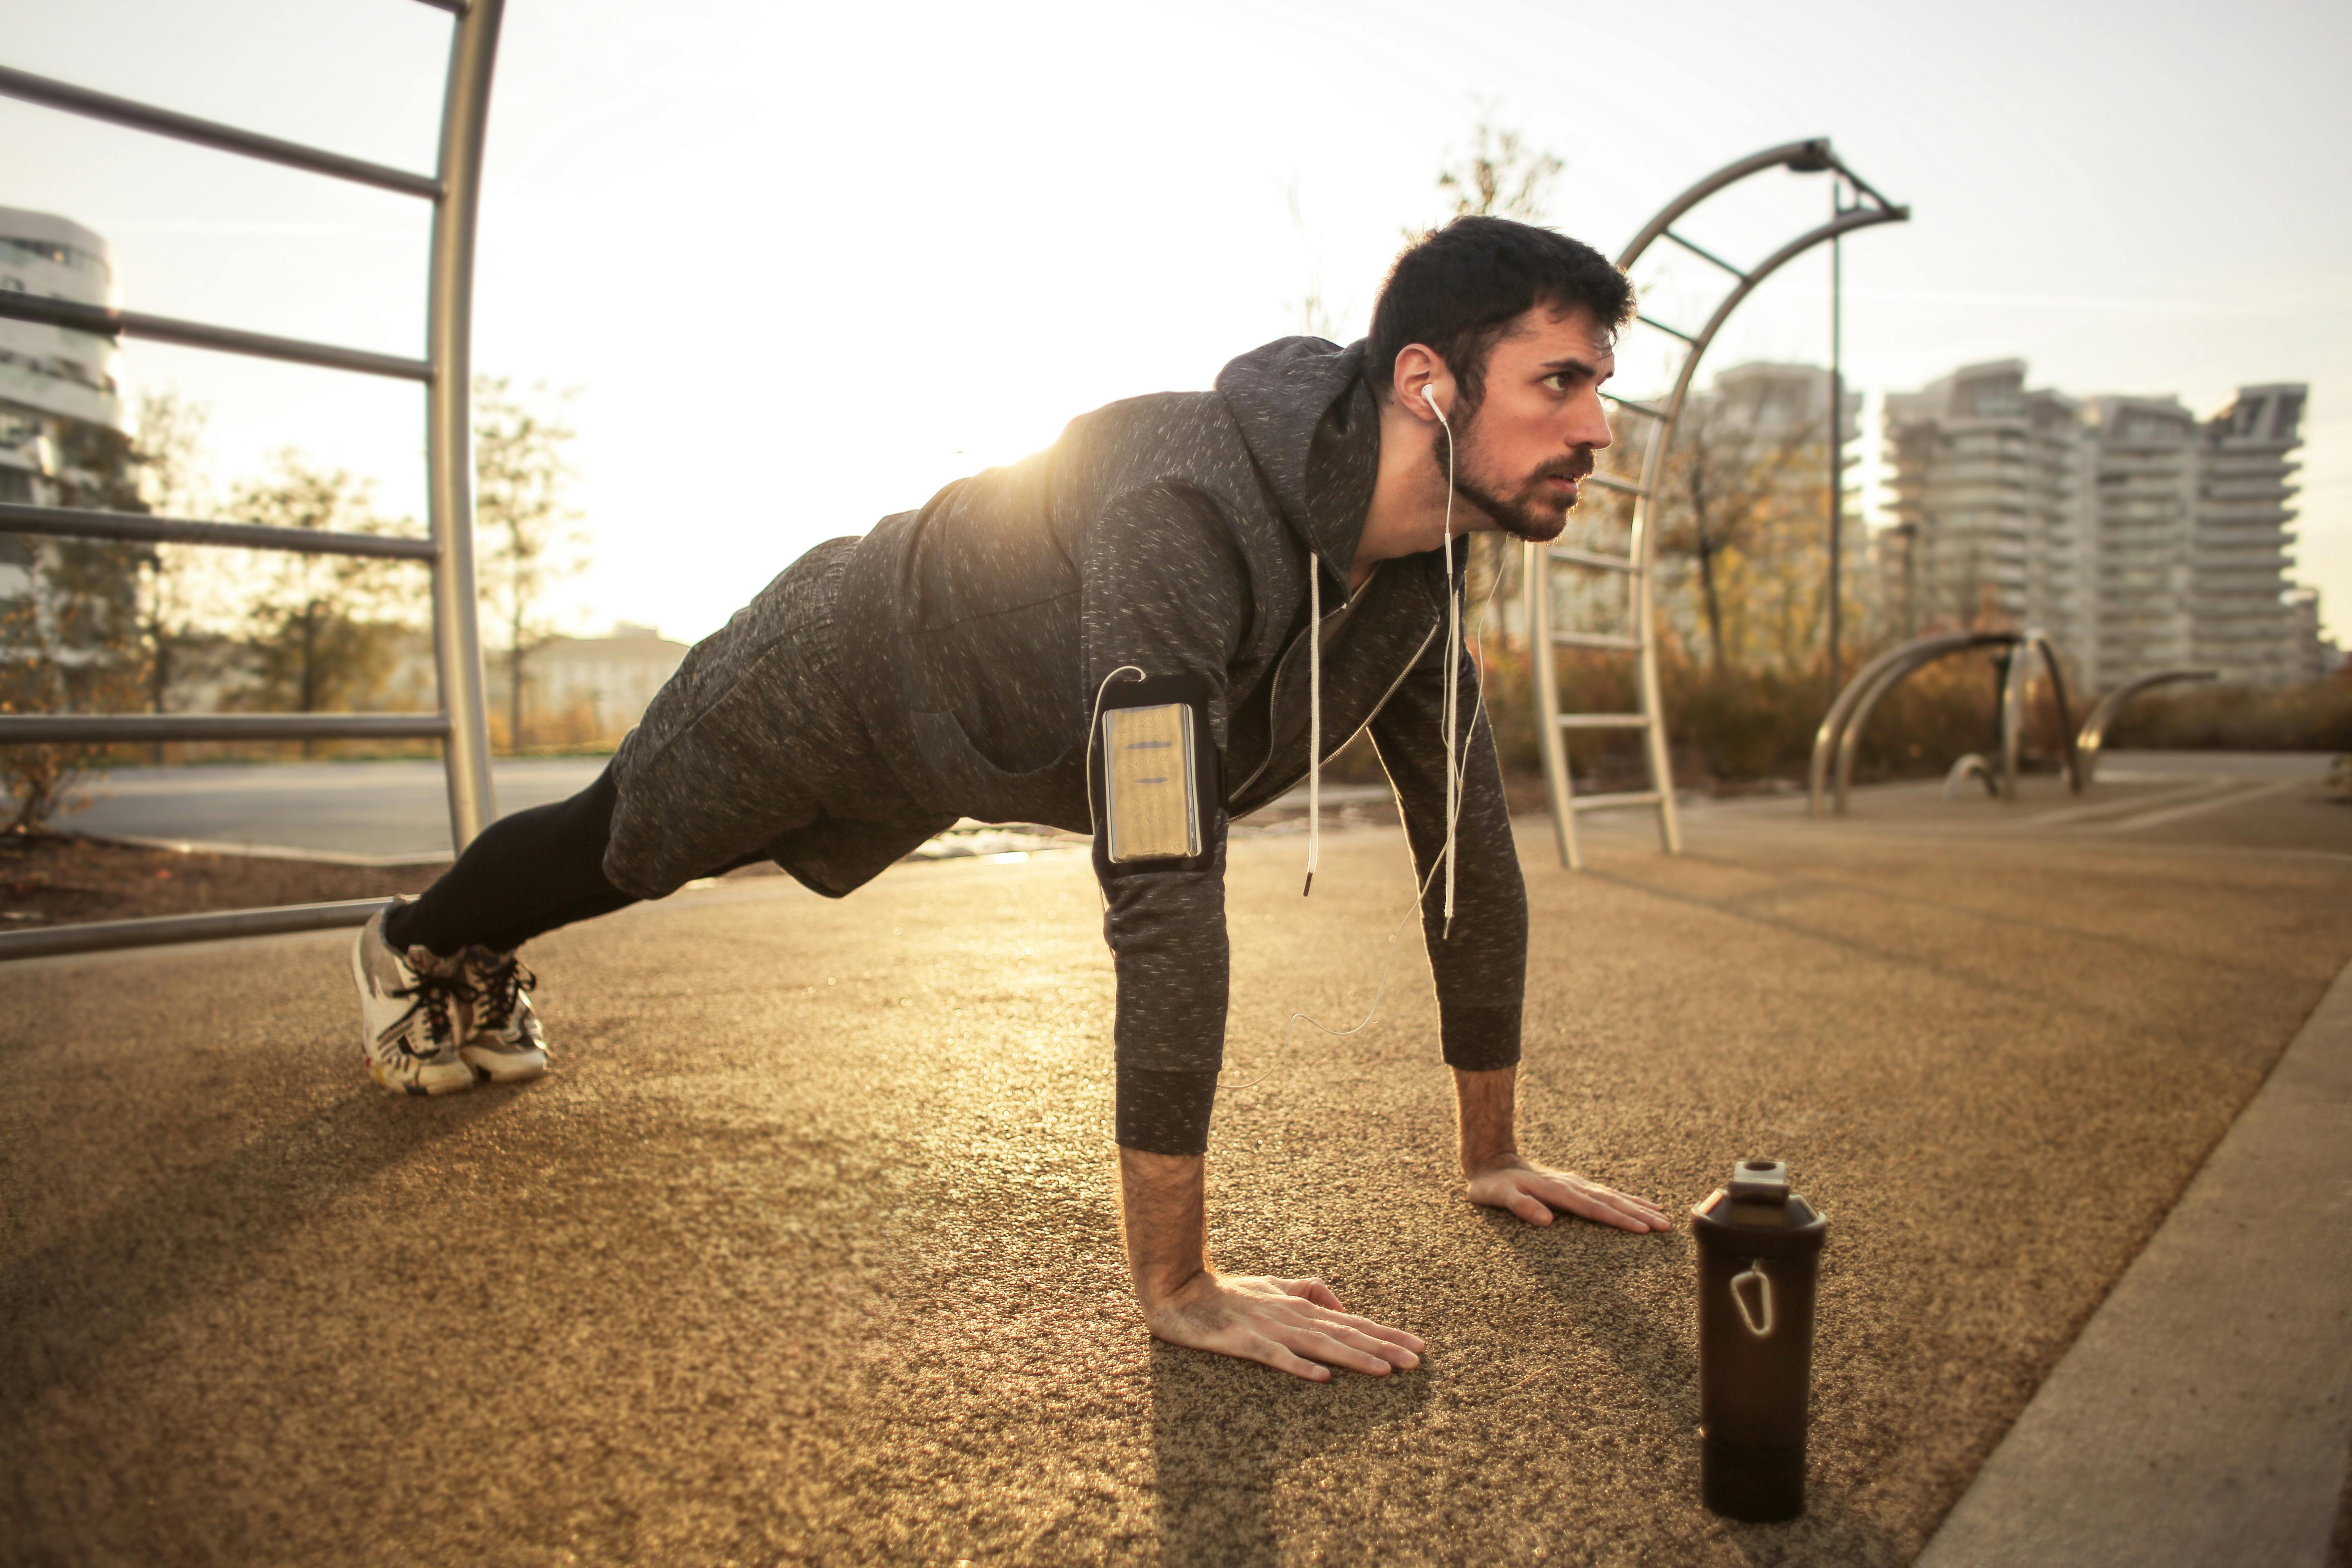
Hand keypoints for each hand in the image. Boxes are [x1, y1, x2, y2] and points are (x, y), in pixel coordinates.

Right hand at [1144, 1270, 1426, 1382]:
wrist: (1181, 1291)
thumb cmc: (1230, 1292)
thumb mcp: (1274, 1285)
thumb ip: (1308, 1290)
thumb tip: (1341, 1305)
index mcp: (1302, 1306)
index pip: (1353, 1321)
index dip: (1387, 1334)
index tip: (1419, 1346)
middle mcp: (1293, 1315)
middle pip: (1346, 1334)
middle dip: (1384, 1347)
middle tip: (1417, 1361)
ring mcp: (1270, 1328)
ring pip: (1320, 1344)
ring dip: (1355, 1357)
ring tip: (1385, 1370)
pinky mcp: (1245, 1341)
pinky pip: (1276, 1356)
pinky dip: (1299, 1366)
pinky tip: (1322, 1377)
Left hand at [1466, 1155, 1670, 1233]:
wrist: (1491, 1160)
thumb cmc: (1492, 1185)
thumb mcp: (1497, 1197)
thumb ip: (1520, 1206)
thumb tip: (1546, 1221)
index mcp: (1557, 1191)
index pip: (1594, 1208)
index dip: (1619, 1220)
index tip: (1643, 1230)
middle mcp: (1571, 1185)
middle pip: (1611, 1202)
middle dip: (1639, 1215)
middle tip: (1666, 1226)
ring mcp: (1575, 1184)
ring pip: (1613, 1197)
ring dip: (1638, 1207)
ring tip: (1663, 1217)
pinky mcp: (1575, 1185)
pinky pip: (1607, 1193)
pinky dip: (1627, 1199)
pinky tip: (1643, 1204)